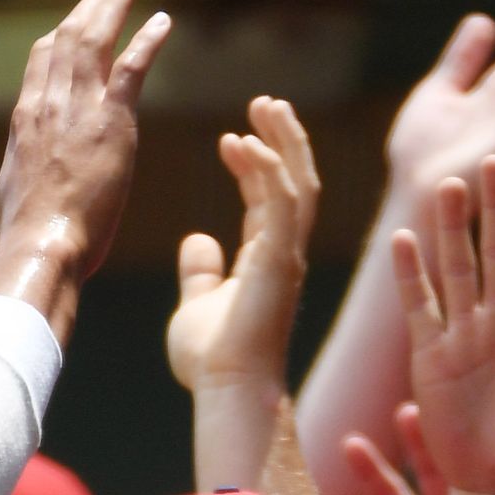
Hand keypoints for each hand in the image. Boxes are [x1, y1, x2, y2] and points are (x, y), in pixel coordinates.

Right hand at [0, 0, 171, 332]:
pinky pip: (132, 67)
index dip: (63, 32)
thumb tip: (29, 167)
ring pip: (96, 39)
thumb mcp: (17, 188)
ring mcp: (79, 108)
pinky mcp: (111, 122)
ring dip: (113, 4)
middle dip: (91, 4)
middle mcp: (49, 102)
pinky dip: (147, 40)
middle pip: (69, 36)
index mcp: (26, 118)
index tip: (79, 16)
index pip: (43, 58)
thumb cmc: (30, 233)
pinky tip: (163, 21)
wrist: (41, 244)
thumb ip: (28, 163)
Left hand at [166, 96, 319, 394]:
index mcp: (267, 260)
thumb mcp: (199, 305)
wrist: (226, 391)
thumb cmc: (213, 361)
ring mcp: (287, 255)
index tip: (232, 136)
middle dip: (283, 140)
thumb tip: (196, 241)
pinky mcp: (280, 260)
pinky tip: (247, 141)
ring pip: (297, 182)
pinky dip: (268, 168)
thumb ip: (201, 272)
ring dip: (283, 141)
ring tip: (265, 106)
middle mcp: (284, 253)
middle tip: (265, 103)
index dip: (255, 166)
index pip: (269, 200)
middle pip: (294, 181)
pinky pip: (283, 202)